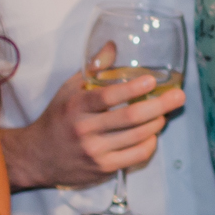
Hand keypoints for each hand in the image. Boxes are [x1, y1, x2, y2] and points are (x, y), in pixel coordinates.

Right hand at [2, 51, 185, 191]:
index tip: (151, 81)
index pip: (106, 97)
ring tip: (166, 113)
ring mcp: (94, 152)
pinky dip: (150, 143)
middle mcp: (84, 130)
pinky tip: (153, 134)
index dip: (131, 89)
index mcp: (76, 107)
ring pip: (138, 137)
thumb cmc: (57, 118)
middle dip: (160, 105)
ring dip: (158, 123)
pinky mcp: (102, 169)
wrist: (35, 157)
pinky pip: (136, 156)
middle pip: (130, 117)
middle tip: (179, 96)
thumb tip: (113, 45)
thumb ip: (93, 69)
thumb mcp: (68, 90)